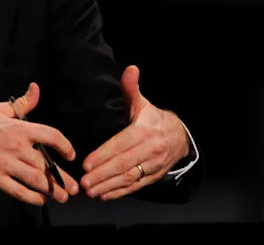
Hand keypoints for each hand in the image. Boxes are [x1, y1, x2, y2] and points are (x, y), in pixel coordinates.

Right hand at [0, 82, 79, 205]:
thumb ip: (22, 103)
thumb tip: (35, 90)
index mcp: (19, 128)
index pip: (50, 136)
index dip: (65, 146)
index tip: (70, 153)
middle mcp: (15, 147)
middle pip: (46, 164)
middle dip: (62, 178)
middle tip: (74, 186)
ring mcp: (5, 164)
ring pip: (35, 180)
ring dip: (52, 190)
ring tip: (62, 196)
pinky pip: (17, 191)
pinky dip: (31, 197)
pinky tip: (38, 199)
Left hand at [80, 65, 189, 200]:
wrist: (180, 136)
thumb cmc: (153, 119)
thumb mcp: (143, 102)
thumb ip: (131, 88)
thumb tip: (130, 69)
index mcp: (145, 130)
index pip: (121, 145)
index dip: (103, 155)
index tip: (86, 163)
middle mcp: (150, 149)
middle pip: (123, 164)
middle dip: (102, 174)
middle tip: (84, 181)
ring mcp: (153, 165)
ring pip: (128, 177)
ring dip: (108, 186)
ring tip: (90, 191)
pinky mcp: (153, 176)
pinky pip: (135, 186)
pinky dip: (119, 192)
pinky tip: (104, 195)